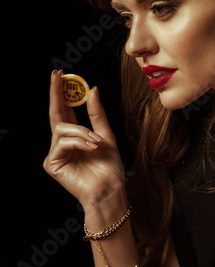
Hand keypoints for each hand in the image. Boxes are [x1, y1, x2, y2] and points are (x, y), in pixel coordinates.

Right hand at [43, 71, 126, 212]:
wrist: (110, 191)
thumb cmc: (109, 168)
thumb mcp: (106, 136)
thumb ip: (97, 114)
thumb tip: (92, 89)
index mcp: (75, 137)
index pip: (65, 111)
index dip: (62, 93)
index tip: (61, 76)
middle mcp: (63, 144)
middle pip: (55, 115)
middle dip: (56, 94)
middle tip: (57, 75)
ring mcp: (56, 154)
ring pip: (62, 129)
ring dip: (82, 132)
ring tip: (96, 143)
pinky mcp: (52, 164)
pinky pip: (62, 143)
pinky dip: (78, 142)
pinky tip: (90, 148)